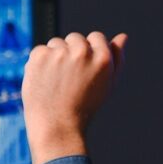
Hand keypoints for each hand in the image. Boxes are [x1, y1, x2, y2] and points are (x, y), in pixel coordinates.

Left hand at [21, 31, 127, 163]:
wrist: (57, 127)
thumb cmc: (84, 108)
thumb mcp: (108, 85)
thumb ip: (117, 59)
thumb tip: (123, 36)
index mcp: (103, 58)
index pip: (96, 37)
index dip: (89, 52)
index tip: (83, 68)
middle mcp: (82, 52)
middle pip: (75, 38)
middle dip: (71, 52)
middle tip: (69, 79)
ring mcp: (59, 53)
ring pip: (56, 43)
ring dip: (55, 56)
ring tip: (56, 82)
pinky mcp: (40, 56)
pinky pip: (40, 50)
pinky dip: (40, 63)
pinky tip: (44, 81)